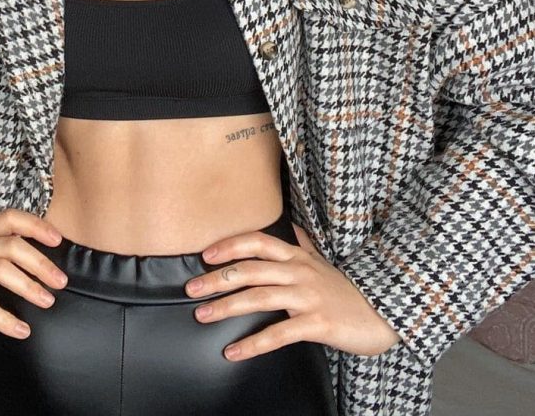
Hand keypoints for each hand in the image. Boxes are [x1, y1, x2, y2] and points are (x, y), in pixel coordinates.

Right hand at [0, 208, 68, 337]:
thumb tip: (27, 254)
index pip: (10, 218)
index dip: (36, 225)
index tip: (57, 238)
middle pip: (12, 245)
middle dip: (41, 262)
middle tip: (61, 280)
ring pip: (1, 270)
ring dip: (29, 286)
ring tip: (47, 300)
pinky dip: (5, 318)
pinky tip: (21, 329)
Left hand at [185, 222, 400, 360]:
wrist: (383, 314)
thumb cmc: (346, 290)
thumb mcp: (322, 262)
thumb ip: (302, 243)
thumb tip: (288, 223)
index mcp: (298, 256)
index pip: (258, 242)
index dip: (230, 245)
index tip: (205, 254)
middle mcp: (299, 271)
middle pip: (250, 270)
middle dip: (217, 279)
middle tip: (191, 289)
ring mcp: (308, 297)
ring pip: (259, 298)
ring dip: (226, 307)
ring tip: (202, 315)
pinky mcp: (317, 324)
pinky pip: (278, 334)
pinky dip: (252, 344)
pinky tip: (233, 352)